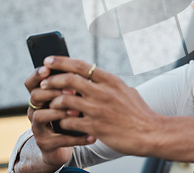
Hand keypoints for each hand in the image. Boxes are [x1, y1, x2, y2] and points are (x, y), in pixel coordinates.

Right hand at [23, 62, 95, 169]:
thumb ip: (71, 86)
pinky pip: (59, 140)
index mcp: (40, 96)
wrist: (63, 145)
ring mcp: (38, 128)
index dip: (37, 75)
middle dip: (53, 92)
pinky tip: (92, 136)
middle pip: (35, 96)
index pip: (31, 82)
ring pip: (40, 116)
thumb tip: (85, 68)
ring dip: (59, 112)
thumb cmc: (69, 115)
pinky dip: (76, 138)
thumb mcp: (69, 99)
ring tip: (77, 112)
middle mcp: (35, 110)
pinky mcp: (45, 143)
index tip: (47, 69)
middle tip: (72, 91)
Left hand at [39, 56, 162, 156]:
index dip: (61, 61)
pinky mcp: (95, 127)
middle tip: (43, 82)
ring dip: (54, 102)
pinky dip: (63, 121)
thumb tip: (95, 76)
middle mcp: (103, 92)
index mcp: (110, 81)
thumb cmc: (139, 112)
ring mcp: (98, 110)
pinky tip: (63, 122)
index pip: (81, 65)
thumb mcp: (126, 90)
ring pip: (65, 101)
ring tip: (51, 104)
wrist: (150, 133)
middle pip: (69, 80)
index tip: (48, 60)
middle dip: (52, 80)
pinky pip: (69, 122)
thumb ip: (109, 84)